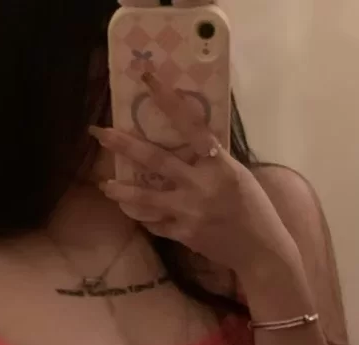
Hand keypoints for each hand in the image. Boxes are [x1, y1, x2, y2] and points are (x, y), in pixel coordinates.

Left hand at [92, 73, 302, 281]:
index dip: (168, 100)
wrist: (261, 250)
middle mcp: (200, 185)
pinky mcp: (183, 234)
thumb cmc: (254, 209)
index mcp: (218, 164)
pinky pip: (155, 224)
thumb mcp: (237, 176)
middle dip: (123, 144)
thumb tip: (188, 145)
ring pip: (145, 198)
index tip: (147, 79)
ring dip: (121, 191)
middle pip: (155, 159)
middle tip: (98, 132)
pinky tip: (133, 212)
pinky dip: (144, 217)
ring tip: (103, 186)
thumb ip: (211, 161)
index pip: (190, 124)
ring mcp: (189, 211)